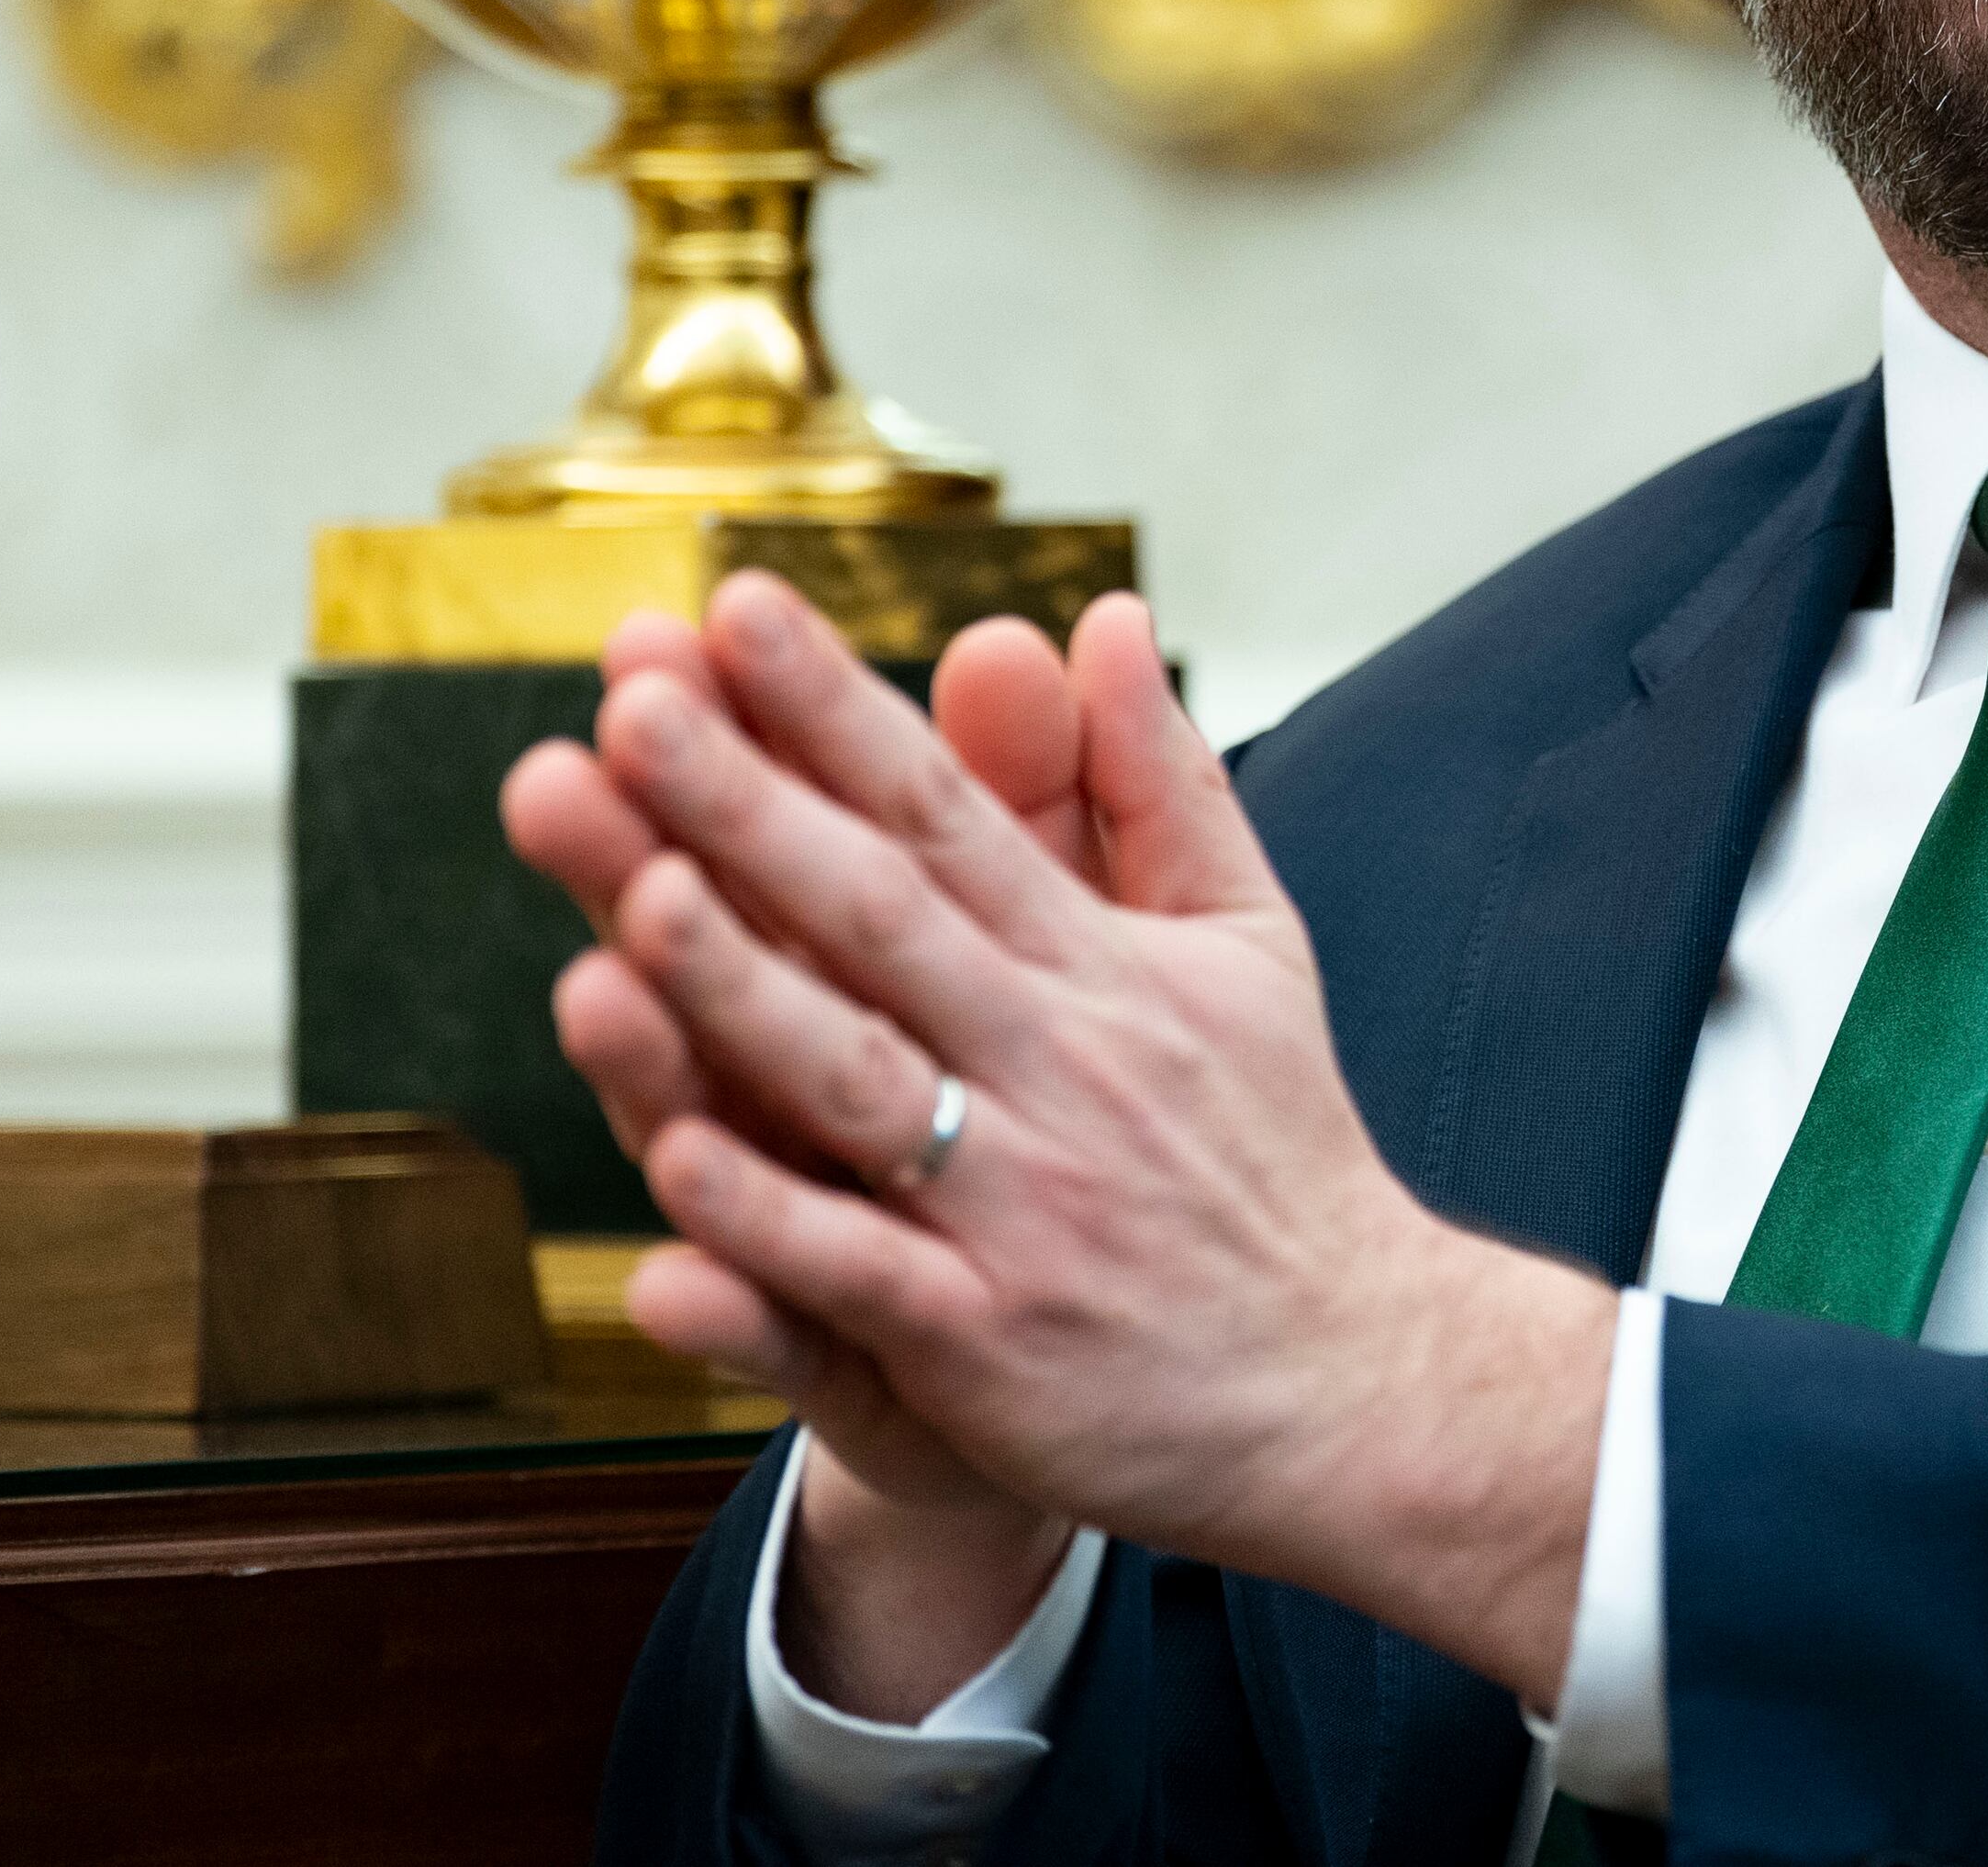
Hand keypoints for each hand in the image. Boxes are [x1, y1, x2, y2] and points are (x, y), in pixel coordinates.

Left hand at [541, 576, 1615, 1707]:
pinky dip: (768, 1223)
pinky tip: (676, 1162)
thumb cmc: (1273, 1150)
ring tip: (635, 900)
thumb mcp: (1248, 943)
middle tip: (634, 709)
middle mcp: (1060, 1068)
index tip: (733, 606)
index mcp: (1105, 967)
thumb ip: (1158, 781)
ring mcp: (1020, 1208)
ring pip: (860, 1081)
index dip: (833, 707)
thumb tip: (1100, 615)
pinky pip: (860, 1272)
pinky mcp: (989, 1342)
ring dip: (743, 992)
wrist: (1354, 1381)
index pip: (945, 810)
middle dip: (752, 810)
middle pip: (883, 920)